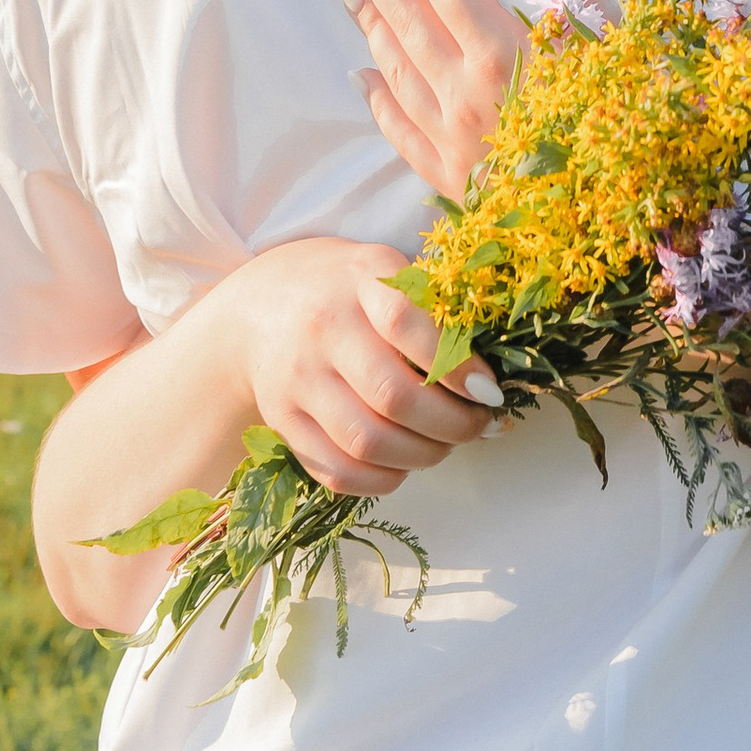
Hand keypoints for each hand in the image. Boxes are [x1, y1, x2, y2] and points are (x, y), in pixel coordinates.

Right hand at [221, 235, 503, 496]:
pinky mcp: (282, 421)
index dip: (457, 365)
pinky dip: (382, 479)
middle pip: (393, 396)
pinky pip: (337, 471)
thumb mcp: (386, 271)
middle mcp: (322, 328)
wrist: (259, 306)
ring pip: (367, 442)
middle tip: (479, 425)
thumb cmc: (344, 289)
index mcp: (359, 278)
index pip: (407, 322)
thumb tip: (489, 377)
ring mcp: (296, 379)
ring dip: (423, 456)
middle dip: (453, 424)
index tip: (490, 391)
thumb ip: (433, 309)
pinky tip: (404, 463)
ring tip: (444, 444)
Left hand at [336, 0, 612, 200]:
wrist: (614, 217)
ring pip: (397, 70)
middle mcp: (467, 91)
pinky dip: (379, 100)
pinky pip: (401, 131)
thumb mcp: (608, 39)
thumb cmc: (621, 117)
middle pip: (409, 20)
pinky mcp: (452, 179)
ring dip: (370, 25)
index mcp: (505, 52)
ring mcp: (453, 138)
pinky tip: (363, 77)